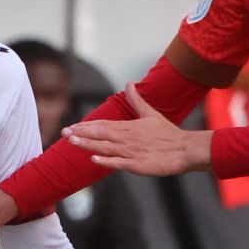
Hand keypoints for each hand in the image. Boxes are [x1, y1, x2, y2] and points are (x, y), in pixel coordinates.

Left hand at [62, 85, 211, 176]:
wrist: (185, 150)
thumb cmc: (167, 133)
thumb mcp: (150, 113)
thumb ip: (136, 100)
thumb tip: (128, 83)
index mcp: (128, 127)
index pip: (102, 125)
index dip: (86, 126)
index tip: (71, 126)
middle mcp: (127, 138)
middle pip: (100, 134)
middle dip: (81, 134)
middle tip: (64, 133)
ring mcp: (131, 152)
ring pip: (105, 147)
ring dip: (88, 144)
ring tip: (72, 142)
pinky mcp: (137, 165)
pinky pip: (118, 163)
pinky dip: (106, 160)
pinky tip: (94, 159)